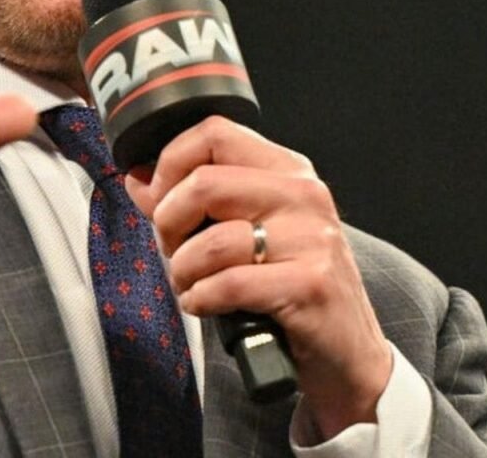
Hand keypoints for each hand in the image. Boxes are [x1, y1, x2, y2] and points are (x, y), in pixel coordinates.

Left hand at [123, 117, 391, 436]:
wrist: (348, 353)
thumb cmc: (291, 287)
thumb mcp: (247, 233)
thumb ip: (192, 203)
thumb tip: (138, 178)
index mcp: (288, 171)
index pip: (214, 133)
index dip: (170, 164)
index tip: (157, 197)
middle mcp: (304, 195)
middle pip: (204, 183)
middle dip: (169, 223)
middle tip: (174, 250)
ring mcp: (312, 239)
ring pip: (211, 240)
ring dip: (183, 270)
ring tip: (191, 284)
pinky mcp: (311, 285)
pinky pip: (229, 284)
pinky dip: (201, 299)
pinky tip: (206, 304)